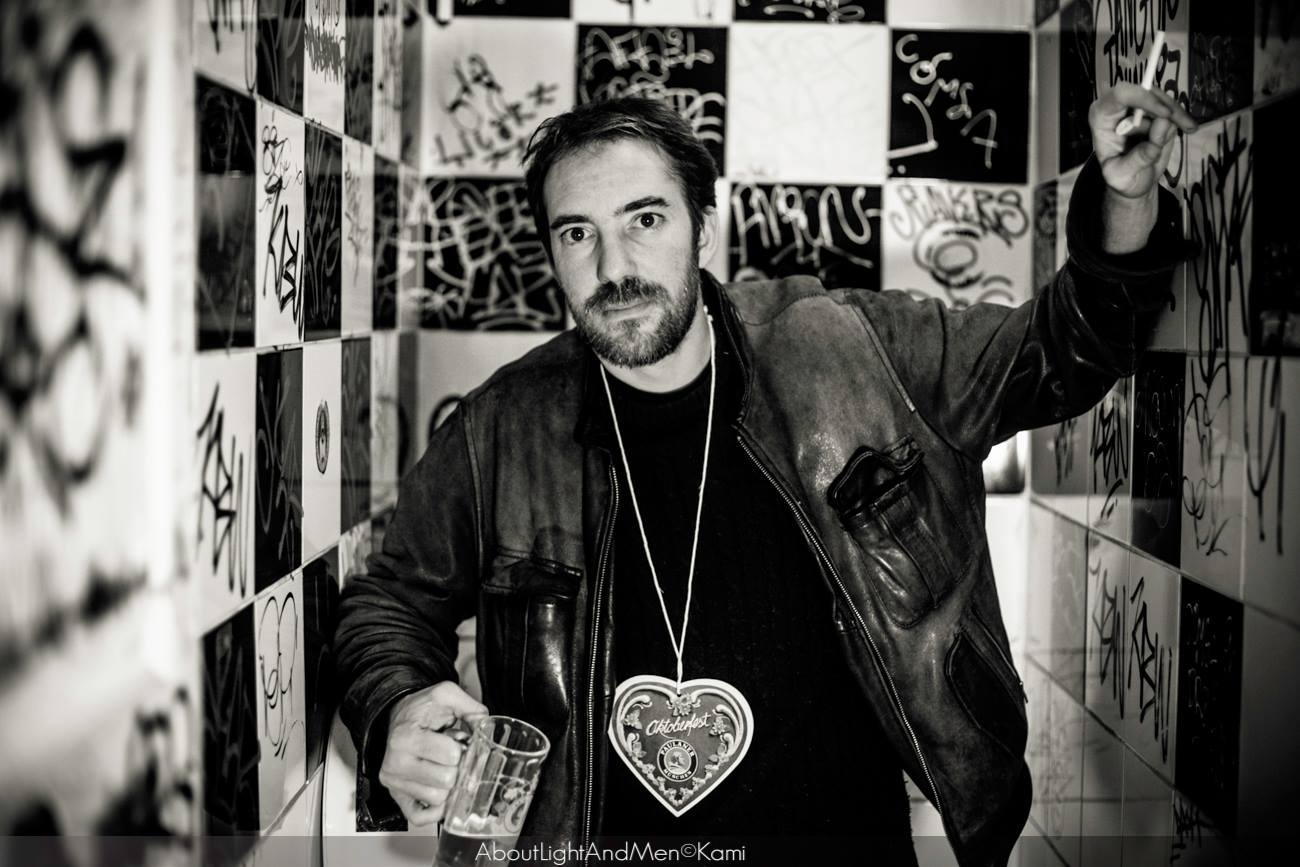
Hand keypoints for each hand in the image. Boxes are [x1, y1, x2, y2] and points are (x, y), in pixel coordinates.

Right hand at [378, 681, 487, 826]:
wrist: (397, 718)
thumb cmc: (421, 709)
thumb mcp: (445, 695)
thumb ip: (471, 708)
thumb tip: (487, 730)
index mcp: (406, 737)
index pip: (450, 756)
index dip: (461, 748)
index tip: (456, 741)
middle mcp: (395, 762)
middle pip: (446, 781)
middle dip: (456, 768)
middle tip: (450, 756)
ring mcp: (394, 783)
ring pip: (438, 799)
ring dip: (447, 785)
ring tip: (441, 767)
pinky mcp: (396, 797)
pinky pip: (420, 817)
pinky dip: (435, 809)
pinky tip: (440, 791)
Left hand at [1089, 83, 1197, 199]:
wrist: (1134, 181)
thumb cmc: (1121, 177)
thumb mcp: (1122, 176)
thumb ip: (1139, 157)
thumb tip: (1160, 129)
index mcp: (1102, 118)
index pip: (1120, 95)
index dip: (1143, 98)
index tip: (1165, 115)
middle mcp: (1119, 108)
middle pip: (1146, 92)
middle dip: (1167, 107)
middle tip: (1184, 126)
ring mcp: (1138, 108)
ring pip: (1162, 99)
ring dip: (1177, 114)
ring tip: (1189, 130)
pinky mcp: (1155, 112)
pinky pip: (1172, 107)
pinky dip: (1182, 117)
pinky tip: (1190, 128)